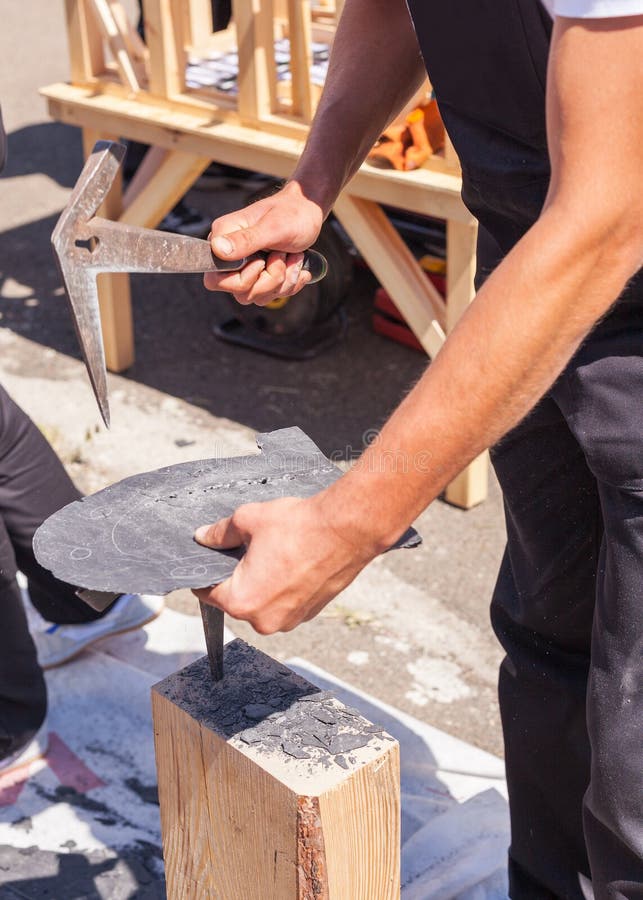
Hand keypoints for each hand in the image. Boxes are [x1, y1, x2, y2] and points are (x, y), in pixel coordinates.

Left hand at [192, 495, 377, 634]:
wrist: (347, 529)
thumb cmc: (300, 526)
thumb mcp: (248, 520)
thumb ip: (220, 533)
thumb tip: (204, 537)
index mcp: (242, 602)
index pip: (206, 592)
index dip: (205, 572)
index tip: (210, 558)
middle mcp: (264, 621)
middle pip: (236, 600)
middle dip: (236, 576)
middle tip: (247, 548)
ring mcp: (289, 620)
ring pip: (261, 602)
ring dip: (262, 582)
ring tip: (274, 553)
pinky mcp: (309, 613)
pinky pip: (284, 603)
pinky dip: (283, 587)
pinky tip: (292, 561)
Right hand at [204, 181, 323, 305]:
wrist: (308, 214)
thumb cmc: (292, 215)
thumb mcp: (273, 227)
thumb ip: (246, 240)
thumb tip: (217, 249)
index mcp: (223, 238)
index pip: (215, 279)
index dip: (243, 278)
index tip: (262, 260)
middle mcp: (229, 255)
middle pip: (240, 292)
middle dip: (269, 280)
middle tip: (282, 255)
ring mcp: (244, 268)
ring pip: (257, 296)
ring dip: (282, 280)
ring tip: (292, 257)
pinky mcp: (258, 277)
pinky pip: (269, 295)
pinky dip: (288, 284)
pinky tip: (295, 265)